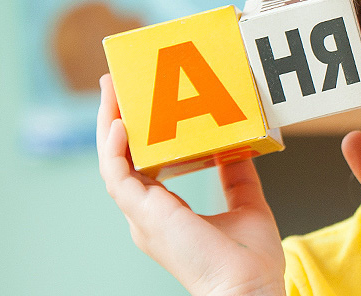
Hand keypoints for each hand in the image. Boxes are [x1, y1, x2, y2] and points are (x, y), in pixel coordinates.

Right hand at [97, 74, 284, 295]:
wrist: (249, 288)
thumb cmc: (250, 262)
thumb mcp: (247, 205)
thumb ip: (237, 177)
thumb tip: (236, 148)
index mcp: (166, 214)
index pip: (142, 167)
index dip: (137, 135)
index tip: (140, 103)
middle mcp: (148, 215)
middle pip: (121, 159)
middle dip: (116, 120)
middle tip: (117, 84)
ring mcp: (142, 218)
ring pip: (113, 163)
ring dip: (109, 124)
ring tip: (112, 89)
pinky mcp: (145, 217)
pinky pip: (118, 177)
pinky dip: (116, 149)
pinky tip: (121, 123)